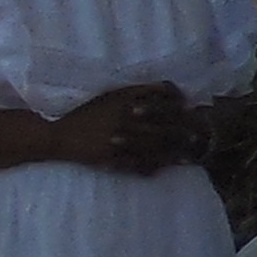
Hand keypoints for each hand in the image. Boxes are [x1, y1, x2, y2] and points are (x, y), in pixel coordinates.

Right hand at [44, 85, 193, 172]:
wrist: (58, 136)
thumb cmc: (88, 113)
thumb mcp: (112, 96)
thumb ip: (140, 91)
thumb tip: (171, 89)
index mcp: (126, 103)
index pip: (161, 102)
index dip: (178, 106)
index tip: (189, 109)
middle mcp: (125, 121)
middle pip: (162, 125)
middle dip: (183, 131)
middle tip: (198, 135)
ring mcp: (120, 142)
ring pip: (155, 147)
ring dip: (175, 151)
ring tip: (191, 154)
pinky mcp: (114, 159)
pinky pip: (139, 163)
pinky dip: (155, 166)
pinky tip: (167, 167)